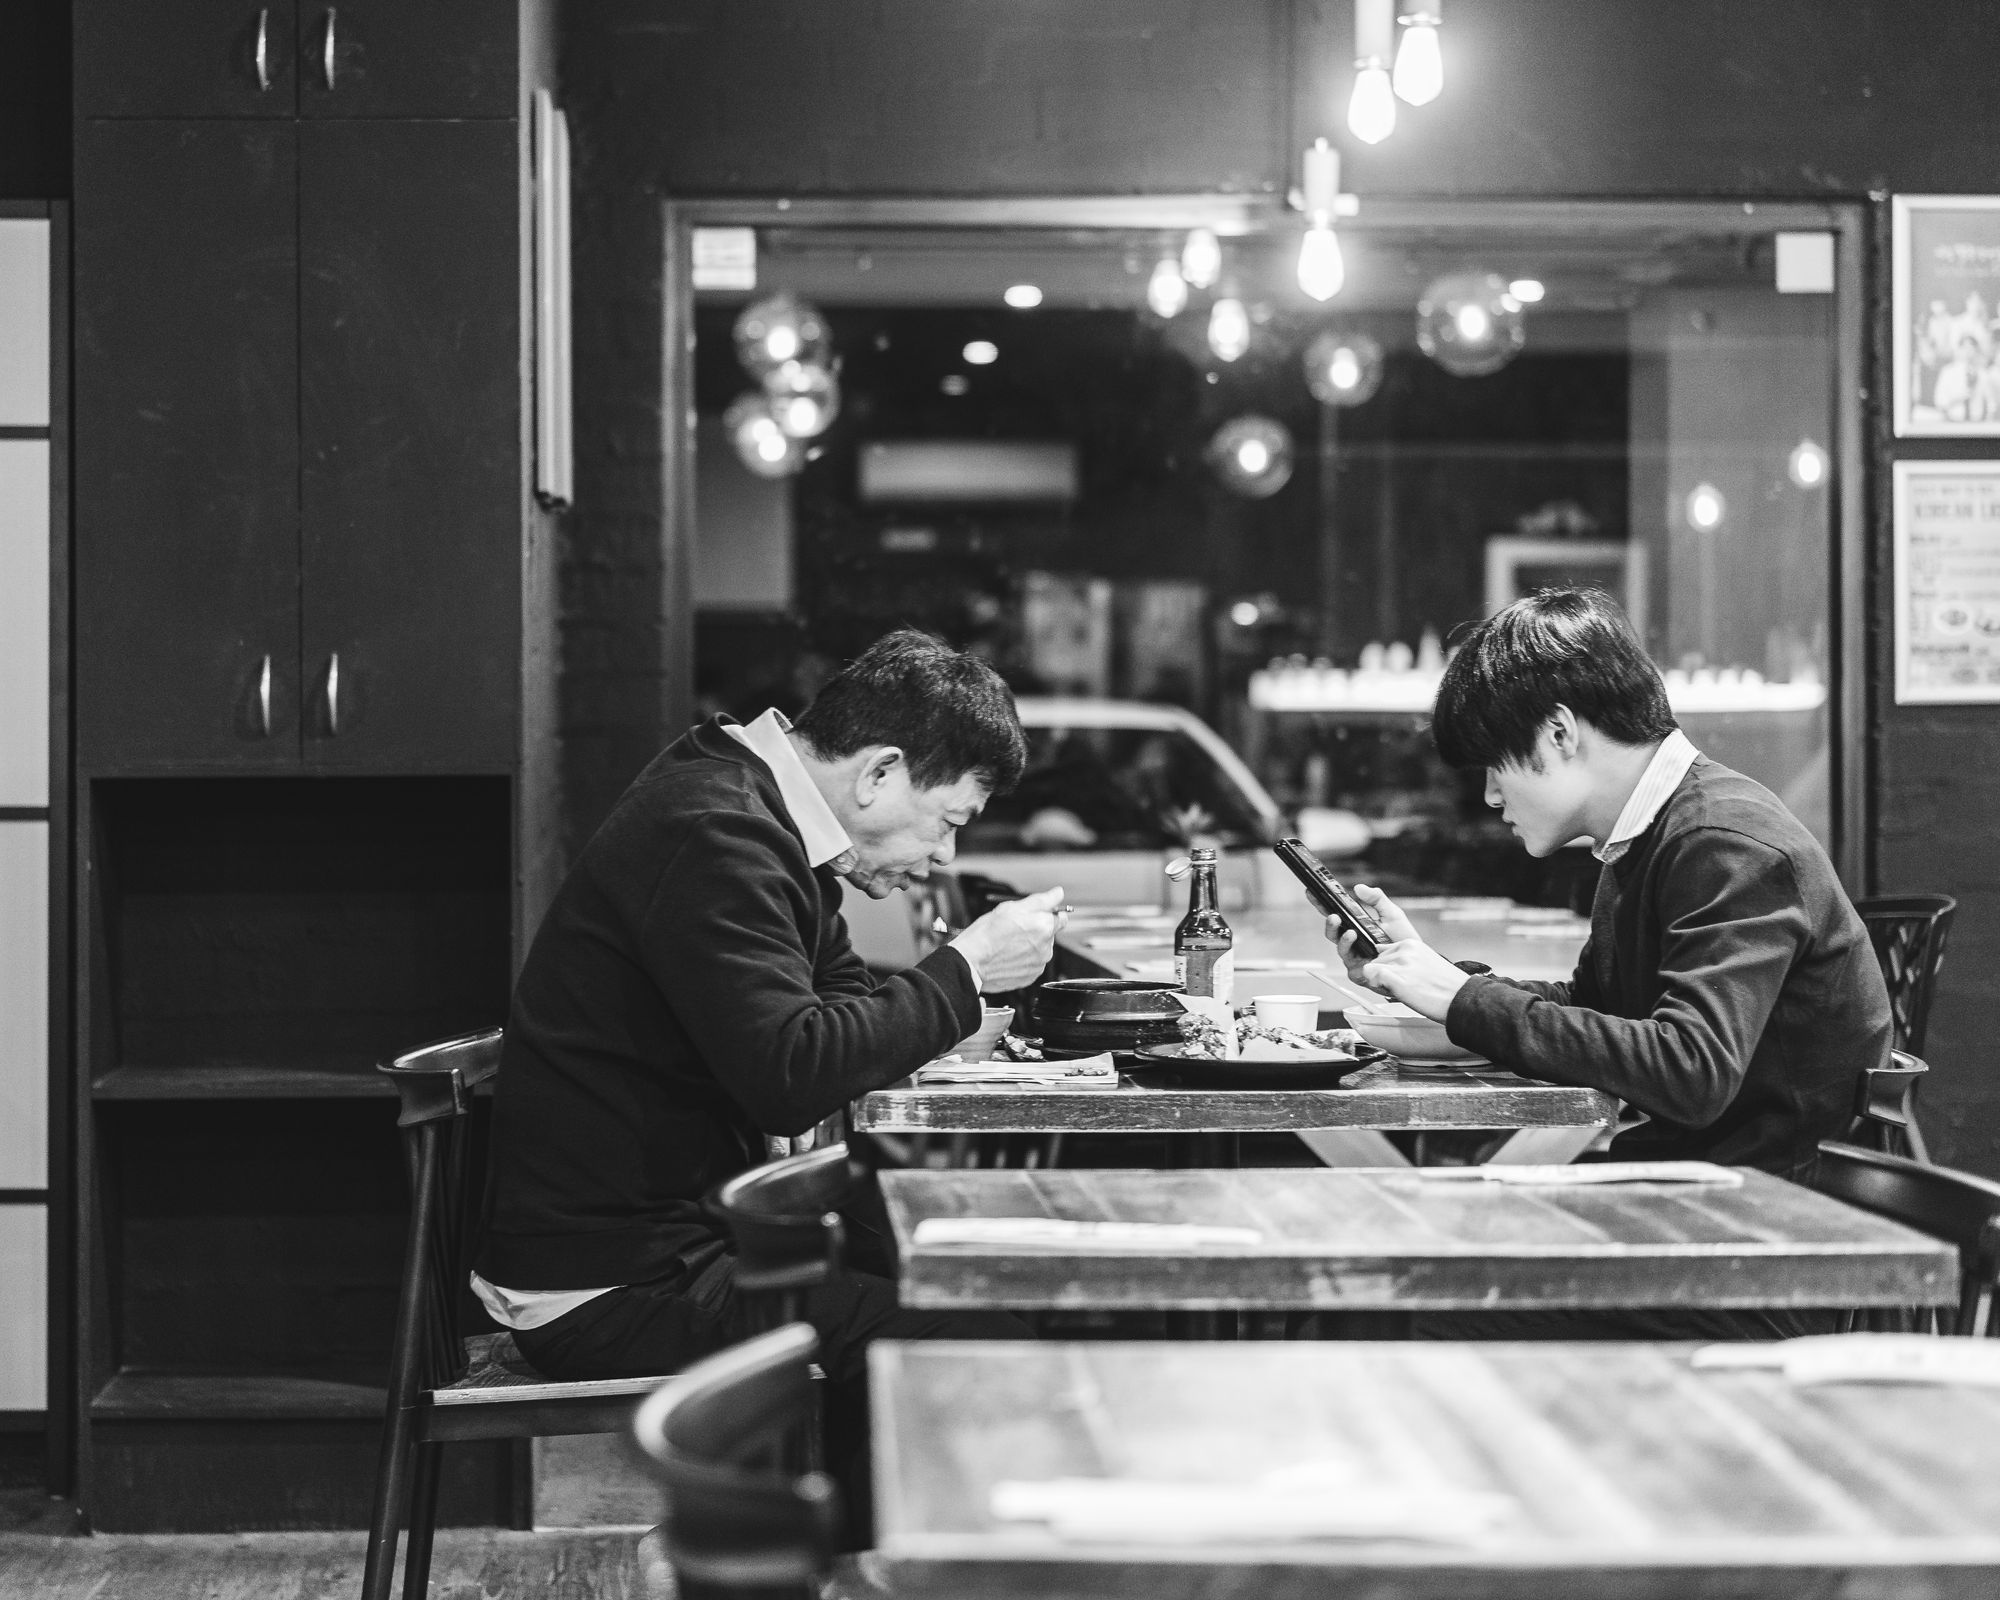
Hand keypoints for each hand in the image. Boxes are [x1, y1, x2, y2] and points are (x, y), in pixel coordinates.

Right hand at [951, 886, 1066, 992]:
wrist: (971, 962)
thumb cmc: (986, 934)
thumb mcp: (1010, 907)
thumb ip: (1041, 900)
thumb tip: (1058, 893)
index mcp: (1044, 926)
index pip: (1061, 917)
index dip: (1048, 914)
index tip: (1036, 915)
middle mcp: (1046, 946)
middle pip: (1049, 933)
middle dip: (1037, 929)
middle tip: (1014, 929)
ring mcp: (1039, 963)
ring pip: (1041, 949)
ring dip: (1030, 945)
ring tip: (1008, 944)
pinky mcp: (1031, 976)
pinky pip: (1033, 964)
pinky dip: (1024, 959)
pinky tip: (1008, 956)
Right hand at [1321, 882, 1419, 986]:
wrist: (1419, 963)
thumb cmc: (1403, 940)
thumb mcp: (1392, 914)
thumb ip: (1377, 899)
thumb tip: (1359, 888)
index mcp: (1355, 926)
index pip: (1334, 914)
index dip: (1322, 904)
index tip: (1312, 892)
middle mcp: (1351, 942)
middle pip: (1332, 933)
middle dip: (1330, 924)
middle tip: (1333, 916)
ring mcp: (1354, 958)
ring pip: (1340, 949)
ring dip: (1343, 940)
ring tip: (1351, 933)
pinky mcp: (1359, 973)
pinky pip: (1351, 966)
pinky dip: (1353, 957)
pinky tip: (1360, 951)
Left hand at [1357, 939, 1472, 1021]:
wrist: (1461, 999)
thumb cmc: (1446, 985)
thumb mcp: (1424, 960)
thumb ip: (1402, 955)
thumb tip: (1380, 950)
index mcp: (1411, 944)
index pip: (1383, 952)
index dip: (1388, 967)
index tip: (1401, 977)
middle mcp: (1404, 950)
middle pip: (1376, 961)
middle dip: (1383, 975)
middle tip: (1404, 986)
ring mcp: (1400, 963)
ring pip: (1371, 969)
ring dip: (1381, 982)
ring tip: (1404, 990)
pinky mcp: (1396, 977)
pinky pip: (1371, 977)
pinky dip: (1377, 987)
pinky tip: (1394, 992)